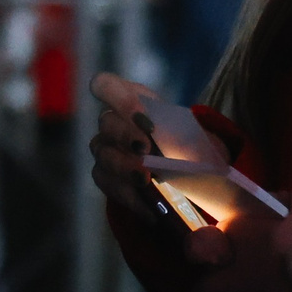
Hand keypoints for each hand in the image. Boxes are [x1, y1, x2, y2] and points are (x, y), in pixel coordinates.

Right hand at [89, 72, 195, 219]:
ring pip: (103, 154)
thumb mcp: (187, 133)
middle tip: (146, 151)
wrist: (181, 169)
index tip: (144, 120)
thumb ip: (183, 138)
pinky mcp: (104, 176)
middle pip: (106, 122)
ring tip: (146, 180)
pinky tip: (148, 206)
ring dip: (124, 167)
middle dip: (126, 136)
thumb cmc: (181, 140)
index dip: (120, 100)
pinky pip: (109, 185)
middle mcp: (111, 121)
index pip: (105, 85)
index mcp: (131, 98)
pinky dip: (130, 196)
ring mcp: (104, 149)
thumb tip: (186, 156)